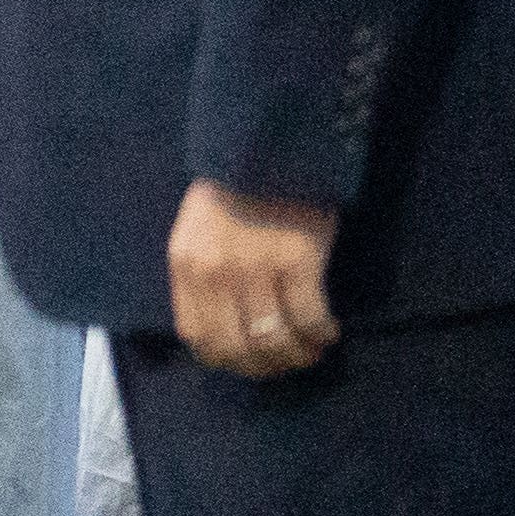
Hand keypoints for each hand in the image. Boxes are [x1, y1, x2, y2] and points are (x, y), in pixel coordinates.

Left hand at [168, 179, 340, 379]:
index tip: (249, 363)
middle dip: (264, 367)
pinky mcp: (297, 261)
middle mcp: (215, 273)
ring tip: (311, 350)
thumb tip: (224, 326)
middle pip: (236, 346)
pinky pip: (309, 317)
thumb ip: (202, 276)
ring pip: (274, 338)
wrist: (268, 149)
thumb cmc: (234, 192)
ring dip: (296, 355)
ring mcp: (255, 268)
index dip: (226, 360)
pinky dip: (321, 333)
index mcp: (185, 266)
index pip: (197, 335)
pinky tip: (329, 332)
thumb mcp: (198, 234)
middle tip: (287, 363)